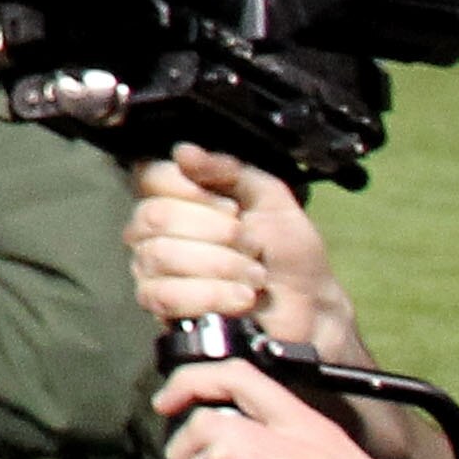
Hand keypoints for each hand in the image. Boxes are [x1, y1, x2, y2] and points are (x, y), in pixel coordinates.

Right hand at [129, 146, 361, 356]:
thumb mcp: (269, 197)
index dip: (189, 189)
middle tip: (251, 245)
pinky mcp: (159, 307)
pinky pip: (165, 295)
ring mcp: (151, 269)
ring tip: (254, 276)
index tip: (233, 208)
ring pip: (161, 256)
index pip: (150, 176)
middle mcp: (155, 230)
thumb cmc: (287, 252)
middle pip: (155, 217)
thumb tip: (183, 152)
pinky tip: (240, 298)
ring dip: (220, 266)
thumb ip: (229, 170)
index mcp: (177, 197)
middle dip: (216, 232)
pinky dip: (211, 295)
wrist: (308, 306)